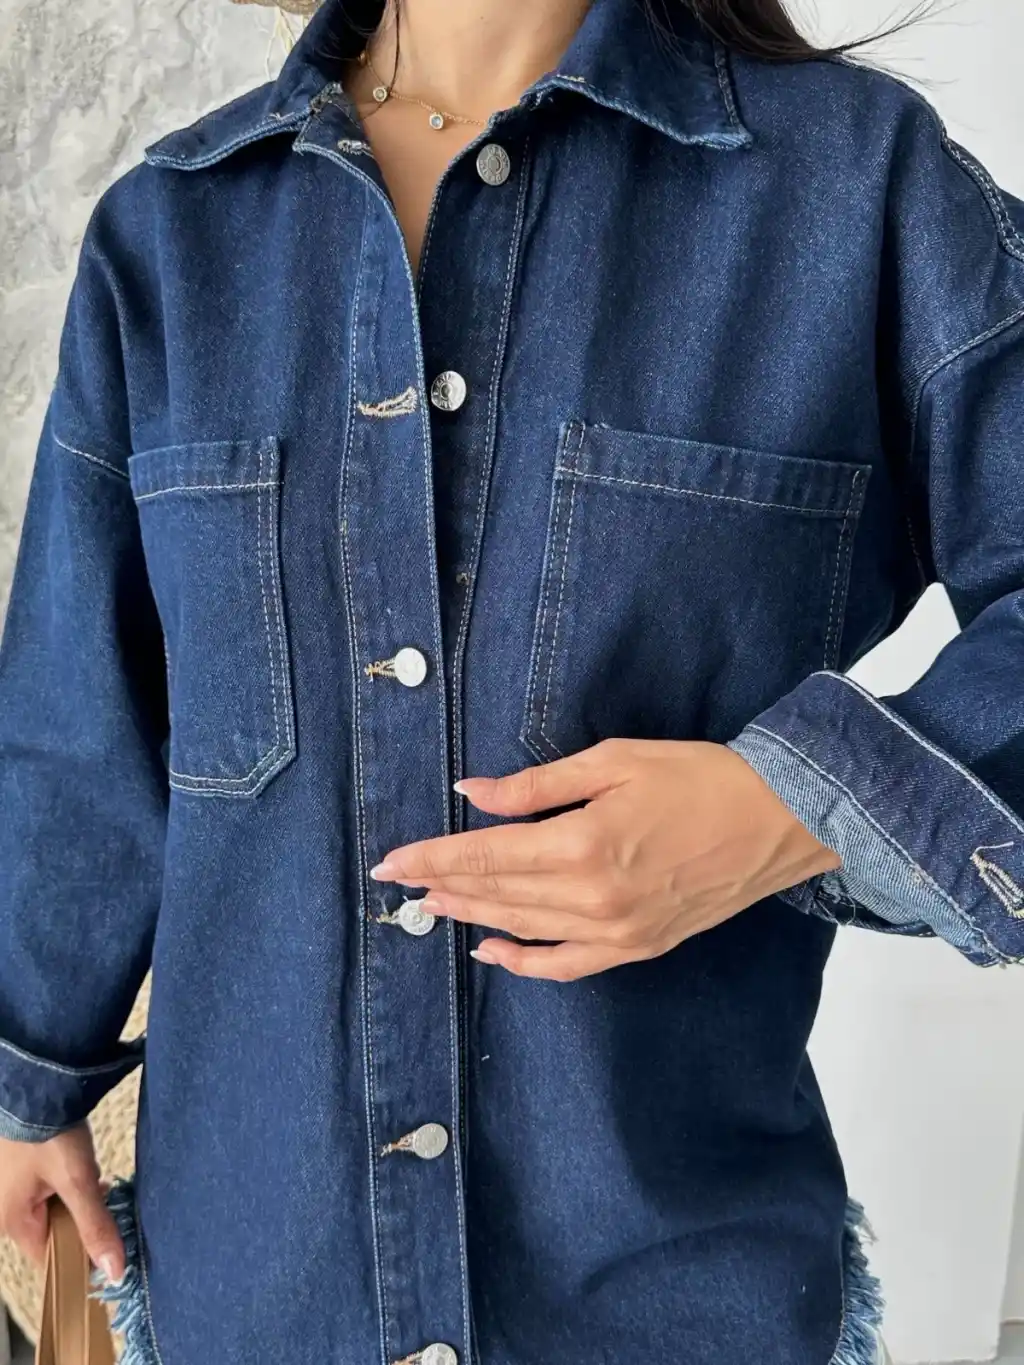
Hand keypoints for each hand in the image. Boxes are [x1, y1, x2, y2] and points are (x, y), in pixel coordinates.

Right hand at [0, 1124, 124, 1280]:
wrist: (35, 1083)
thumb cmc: (50, 1133)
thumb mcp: (78, 1179)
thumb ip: (95, 1225)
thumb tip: (113, 1272)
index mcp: (11, 1221)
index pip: (49, 1258)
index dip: (81, 1255)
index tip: (110, 1242)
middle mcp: (4, 1209)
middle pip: (51, 1231)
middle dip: (80, 1216)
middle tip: (99, 1191)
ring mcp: (8, 1187)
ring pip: (50, 1207)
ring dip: (74, 1196)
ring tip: (90, 1174)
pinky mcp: (16, 1168)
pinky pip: (44, 1188)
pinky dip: (64, 1180)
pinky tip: (77, 1161)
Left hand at [371, 738, 840, 980]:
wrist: (780, 819)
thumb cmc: (698, 777)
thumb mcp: (613, 762)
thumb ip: (537, 784)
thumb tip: (474, 793)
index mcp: (583, 844)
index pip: (486, 855)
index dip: (433, 856)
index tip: (391, 860)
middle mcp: (593, 898)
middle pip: (496, 894)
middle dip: (443, 884)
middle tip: (402, 881)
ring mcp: (616, 932)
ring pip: (523, 928)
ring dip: (472, 915)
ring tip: (433, 903)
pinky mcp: (638, 947)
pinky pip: (566, 965)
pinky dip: (524, 961)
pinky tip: (491, 950)